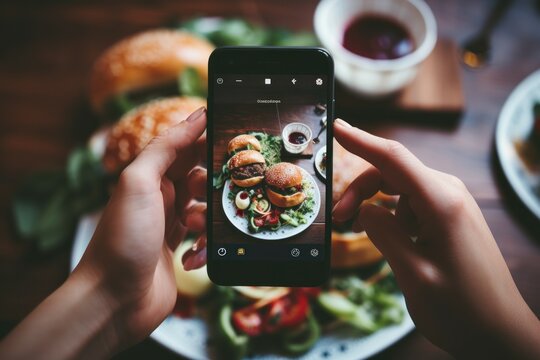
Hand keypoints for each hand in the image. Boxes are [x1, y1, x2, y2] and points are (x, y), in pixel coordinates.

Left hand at [0, 108, 208, 358]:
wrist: (113, 300)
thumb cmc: (122, 239)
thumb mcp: (139, 183)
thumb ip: (166, 147)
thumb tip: (196, 115)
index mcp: (151, 176)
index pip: (187, 148)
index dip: (209, 143)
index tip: (235, 143)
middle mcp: (162, 198)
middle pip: (202, 178)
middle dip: (214, 185)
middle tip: (214, 194)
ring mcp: (171, 226)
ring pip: (207, 208)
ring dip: (207, 220)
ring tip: (193, 230)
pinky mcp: (179, 252)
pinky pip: (204, 240)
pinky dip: (204, 248)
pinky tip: (191, 258)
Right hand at [332, 119, 539, 358]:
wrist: (499, 332)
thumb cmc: (460, 309)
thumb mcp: (412, 274)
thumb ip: (383, 233)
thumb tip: (364, 209)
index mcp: (441, 203)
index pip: (392, 158)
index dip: (360, 140)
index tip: (335, 126)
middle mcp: (448, 194)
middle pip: (391, 173)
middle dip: (359, 190)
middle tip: (338, 220)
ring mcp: (452, 203)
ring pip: (399, 188)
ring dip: (375, 205)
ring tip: (366, 236)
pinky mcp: (451, 216)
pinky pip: (412, 203)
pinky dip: (393, 215)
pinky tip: (395, 242)